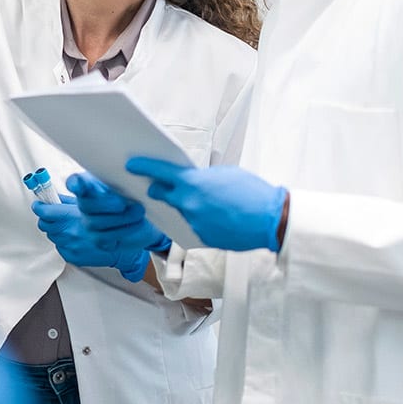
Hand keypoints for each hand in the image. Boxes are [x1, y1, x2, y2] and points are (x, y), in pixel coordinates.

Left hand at [32, 195, 149, 281]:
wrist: (129, 247)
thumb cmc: (117, 222)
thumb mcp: (95, 204)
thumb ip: (72, 202)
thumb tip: (56, 199)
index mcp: (75, 218)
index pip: (47, 212)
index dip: (41, 207)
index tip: (39, 203)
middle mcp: (72, 234)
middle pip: (46, 225)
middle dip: (48, 218)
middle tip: (53, 212)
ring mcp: (72, 248)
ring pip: (53, 236)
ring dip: (57, 229)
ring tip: (67, 224)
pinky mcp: (75, 258)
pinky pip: (61, 247)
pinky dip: (64, 241)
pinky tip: (75, 236)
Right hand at [69, 172, 169, 253]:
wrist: (145, 215)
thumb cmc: (133, 192)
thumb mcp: (128, 180)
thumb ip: (121, 176)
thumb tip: (125, 171)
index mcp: (90, 185)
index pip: (74, 183)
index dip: (74, 184)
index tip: (77, 185)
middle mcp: (86, 204)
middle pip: (86, 206)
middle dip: (105, 205)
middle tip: (123, 203)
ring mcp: (90, 223)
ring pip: (96, 224)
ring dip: (120, 218)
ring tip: (139, 211)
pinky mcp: (100, 239)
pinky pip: (107, 238)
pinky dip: (125, 230)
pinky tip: (138, 223)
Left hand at [127, 158, 286, 252]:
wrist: (270, 220)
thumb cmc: (252, 193)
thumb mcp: (225, 174)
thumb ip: (203, 177)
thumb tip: (195, 180)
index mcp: (192, 184)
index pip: (159, 173)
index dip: (144, 167)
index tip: (132, 165)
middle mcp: (188, 204)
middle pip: (164, 195)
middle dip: (161, 190)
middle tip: (159, 186)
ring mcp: (194, 223)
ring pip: (183, 211)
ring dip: (190, 206)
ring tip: (212, 203)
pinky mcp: (202, 238)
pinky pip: (196, 225)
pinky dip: (203, 220)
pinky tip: (219, 216)